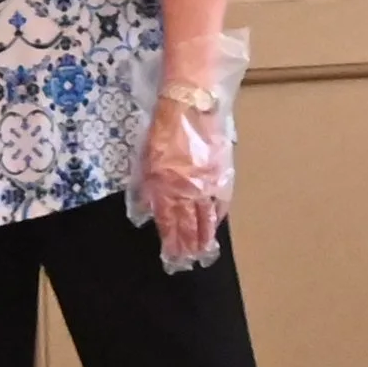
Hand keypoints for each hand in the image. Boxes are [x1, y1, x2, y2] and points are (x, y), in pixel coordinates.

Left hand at [138, 95, 231, 270]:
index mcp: (163, 186)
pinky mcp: (223, 172)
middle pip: (187, 223)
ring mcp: (207, 182)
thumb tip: (147, 211)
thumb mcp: (145, 160)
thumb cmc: (163, 130)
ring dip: (205, 236)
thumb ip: (146, 188)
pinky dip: (219, 214)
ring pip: (206, 216)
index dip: (170, 239)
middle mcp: (186, 189)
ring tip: (204, 251)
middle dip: (187, 244)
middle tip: (188, 261)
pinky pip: (222, 200)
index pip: (167, 220)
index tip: (171, 255)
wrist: (191, 106)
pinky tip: (216, 225)